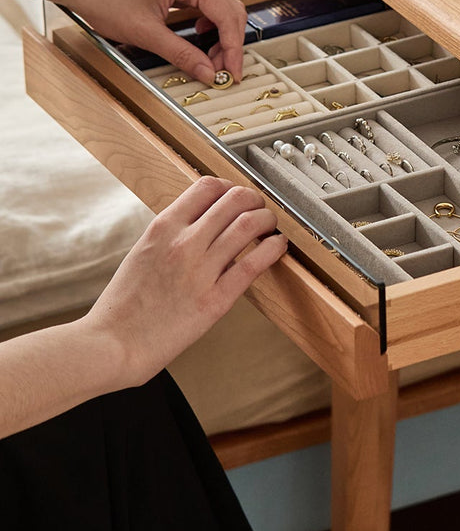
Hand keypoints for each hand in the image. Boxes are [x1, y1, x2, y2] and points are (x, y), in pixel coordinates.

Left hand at [66, 0, 247, 84]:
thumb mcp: (144, 33)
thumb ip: (181, 54)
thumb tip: (208, 72)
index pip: (227, 16)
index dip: (233, 48)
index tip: (231, 73)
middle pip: (230, 11)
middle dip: (229, 44)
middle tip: (222, 72)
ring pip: (220, 10)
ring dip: (220, 37)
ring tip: (211, 61)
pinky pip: (205, 7)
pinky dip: (209, 28)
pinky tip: (200, 41)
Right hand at [82, 177, 287, 385]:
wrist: (111, 343)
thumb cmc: (125, 303)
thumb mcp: (144, 251)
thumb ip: (173, 233)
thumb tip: (204, 221)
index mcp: (163, 228)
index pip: (207, 186)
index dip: (230, 187)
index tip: (237, 197)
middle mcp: (183, 242)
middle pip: (235, 200)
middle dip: (254, 200)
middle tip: (260, 209)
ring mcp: (200, 270)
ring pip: (249, 225)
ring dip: (267, 220)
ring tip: (270, 226)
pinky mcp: (215, 299)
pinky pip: (254, 263)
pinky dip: (273, 248)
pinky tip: (277, 246)